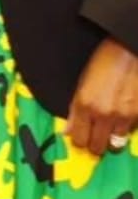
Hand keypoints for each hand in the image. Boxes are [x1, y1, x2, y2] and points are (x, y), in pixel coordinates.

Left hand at [66, 36, 137, 155]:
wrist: (129, 52)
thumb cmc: (102, 62)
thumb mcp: (82, 83)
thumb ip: (75, 109)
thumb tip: (68, 131)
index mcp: (85, 104)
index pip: (79, 139)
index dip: (79, 139)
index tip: (80, 135)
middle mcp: (104, 114)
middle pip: (97, 147)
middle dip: (94, 143)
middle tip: (94, 134)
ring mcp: (124, 117)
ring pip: (115, 144)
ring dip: (111, 138)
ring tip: (109, 126)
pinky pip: (130, 133)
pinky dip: (125, 130)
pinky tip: (122, 117)